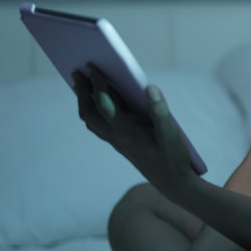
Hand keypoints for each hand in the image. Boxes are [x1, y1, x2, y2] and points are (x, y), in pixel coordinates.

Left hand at [73, 65, 193, 194]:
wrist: (173, 184)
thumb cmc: (174, 158)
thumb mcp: (171, 133)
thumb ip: (160, 110)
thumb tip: (149, 87)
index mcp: (127, 132)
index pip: (105, 104)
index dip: (97, 84)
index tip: (91, 66)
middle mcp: (117, 138)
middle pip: (89, 113)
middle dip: (81, 92)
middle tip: (76, 71)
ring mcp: (118, 143)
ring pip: (91, 121)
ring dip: (84, 102)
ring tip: (82, 85)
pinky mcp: (122, 145)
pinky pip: (100, 126)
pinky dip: (94, 111)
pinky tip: (102, 104)